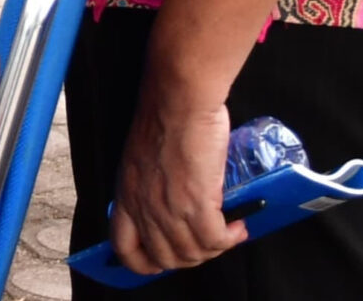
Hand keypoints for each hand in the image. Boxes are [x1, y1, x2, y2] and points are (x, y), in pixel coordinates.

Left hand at [109, 81, 244, 275]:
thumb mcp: (142, 159)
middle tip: (208, 242)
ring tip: (227, 232)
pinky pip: (216, 240)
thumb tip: (172, 206)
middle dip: (191, 258)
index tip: (164, 261)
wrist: (179, 97)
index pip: (124, 249)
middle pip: (165, 259)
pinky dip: (231, 238)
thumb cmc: (165, 116)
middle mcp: (143, 205)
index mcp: (126, 193)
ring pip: (193, 254)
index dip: (146, 263)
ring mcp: (169, 207)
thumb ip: (151, 186)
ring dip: (215, 249)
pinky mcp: (197, 202)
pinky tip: (238, 226)